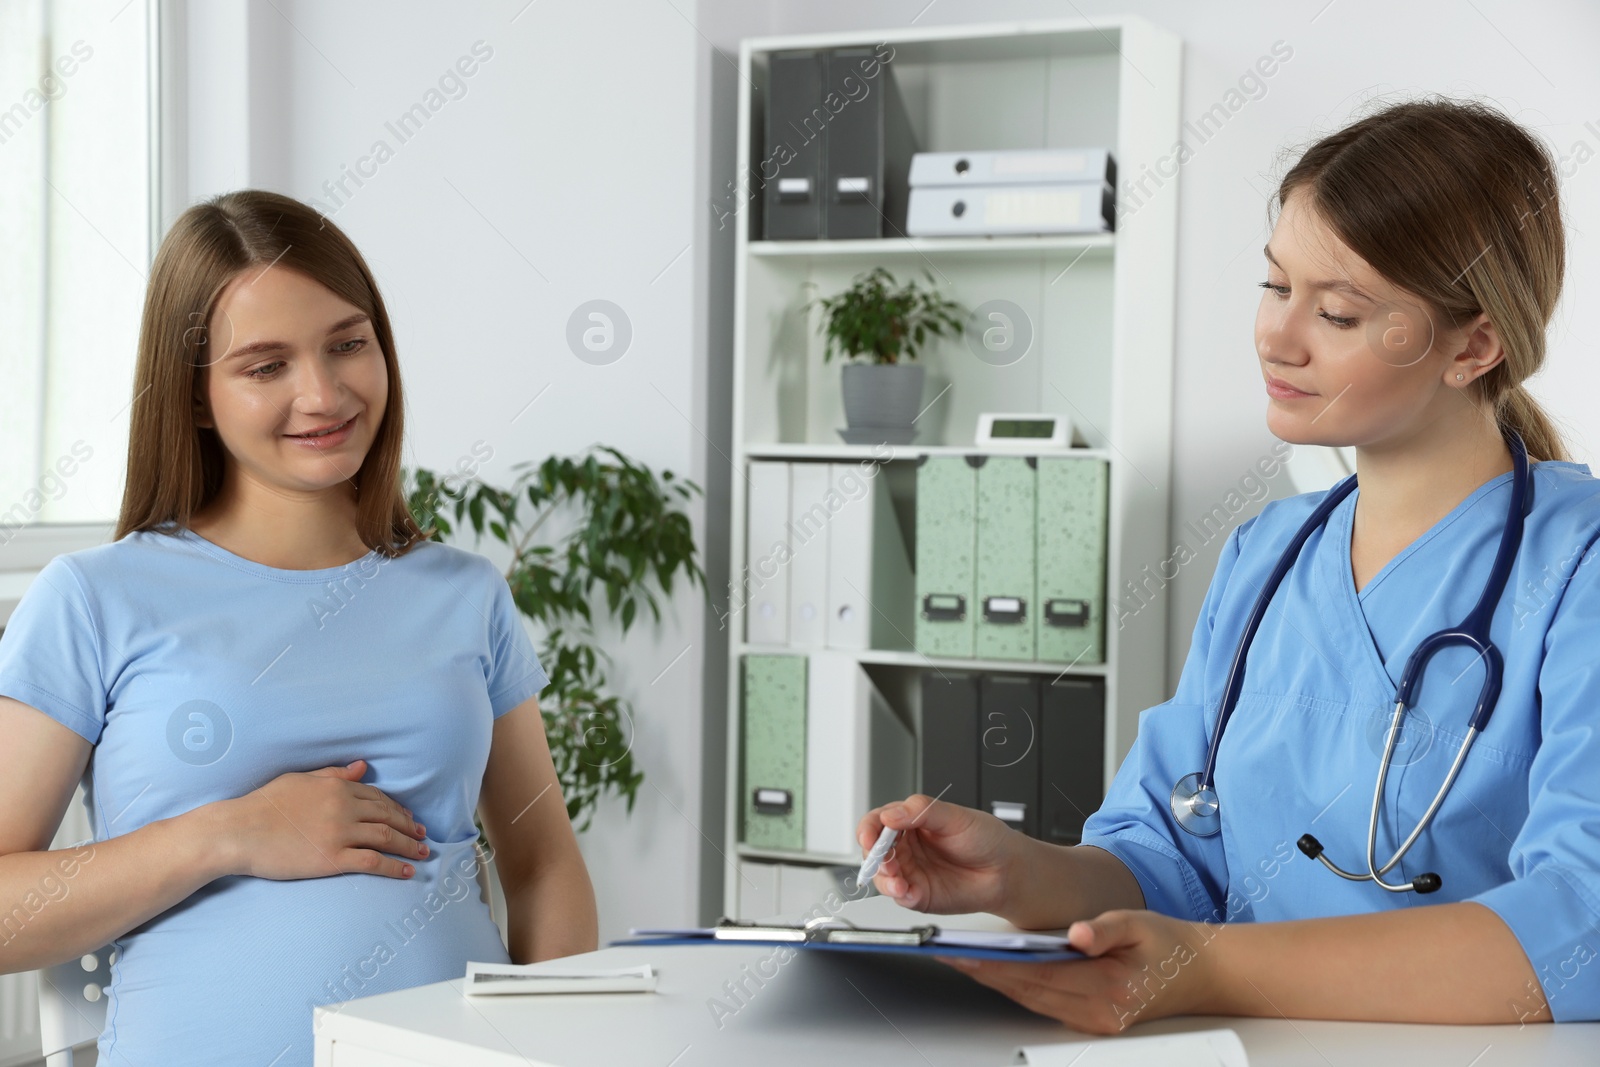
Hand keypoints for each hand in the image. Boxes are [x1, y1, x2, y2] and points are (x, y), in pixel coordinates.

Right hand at [218, 759, 429, 880]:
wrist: (238, 831)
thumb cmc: (263, 804)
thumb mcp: (300, 780)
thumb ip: (333, 774)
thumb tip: (363, 767)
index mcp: (337, 787)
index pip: (377, 797)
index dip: (396, 808)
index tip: (408, 817)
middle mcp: (344, 808)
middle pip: (387, 816)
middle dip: (409, 826)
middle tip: (422, 835)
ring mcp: (340, 834)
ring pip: (386, 838)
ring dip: (409, 846)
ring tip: (422, 853)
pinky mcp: (332, 859)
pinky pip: (373, 862)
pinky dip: (394, 867)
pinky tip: (407, 872)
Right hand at [855, 794, 1018, 914]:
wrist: (1007, 871)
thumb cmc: (986, 839)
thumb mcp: (955, 817)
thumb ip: (921, 811)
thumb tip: (891, 815)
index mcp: (911, 821)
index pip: (878, 821)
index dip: (869, 829)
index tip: (870, 837)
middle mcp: (907, 846)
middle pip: (874, 851)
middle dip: (874, 857)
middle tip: (885, 862)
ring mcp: (911, 871)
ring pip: (881, 876)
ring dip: (883, 879)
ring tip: (897, 881)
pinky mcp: (918, 894)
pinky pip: (899, 896)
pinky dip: (898, 895)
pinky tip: (907, 891)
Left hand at [937, 909, 1219, 1033]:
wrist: (1205, 974)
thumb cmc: (1174, 947)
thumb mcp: (1141, 923)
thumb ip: (1106, 927)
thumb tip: (1077, 933)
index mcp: (1108, 988)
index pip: (1037, 975)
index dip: (995, 963)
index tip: (963, 951)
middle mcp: (1098, 1013)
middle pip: (1026, 991)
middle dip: (984, 972)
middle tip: (947, 952)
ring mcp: (1094, 1022)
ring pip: (1031, 1000)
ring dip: (996, 981)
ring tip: (962, 959)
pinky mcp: (1092, 1022)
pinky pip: (1044, 1004)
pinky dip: (1018, 987)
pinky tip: (998, 971)